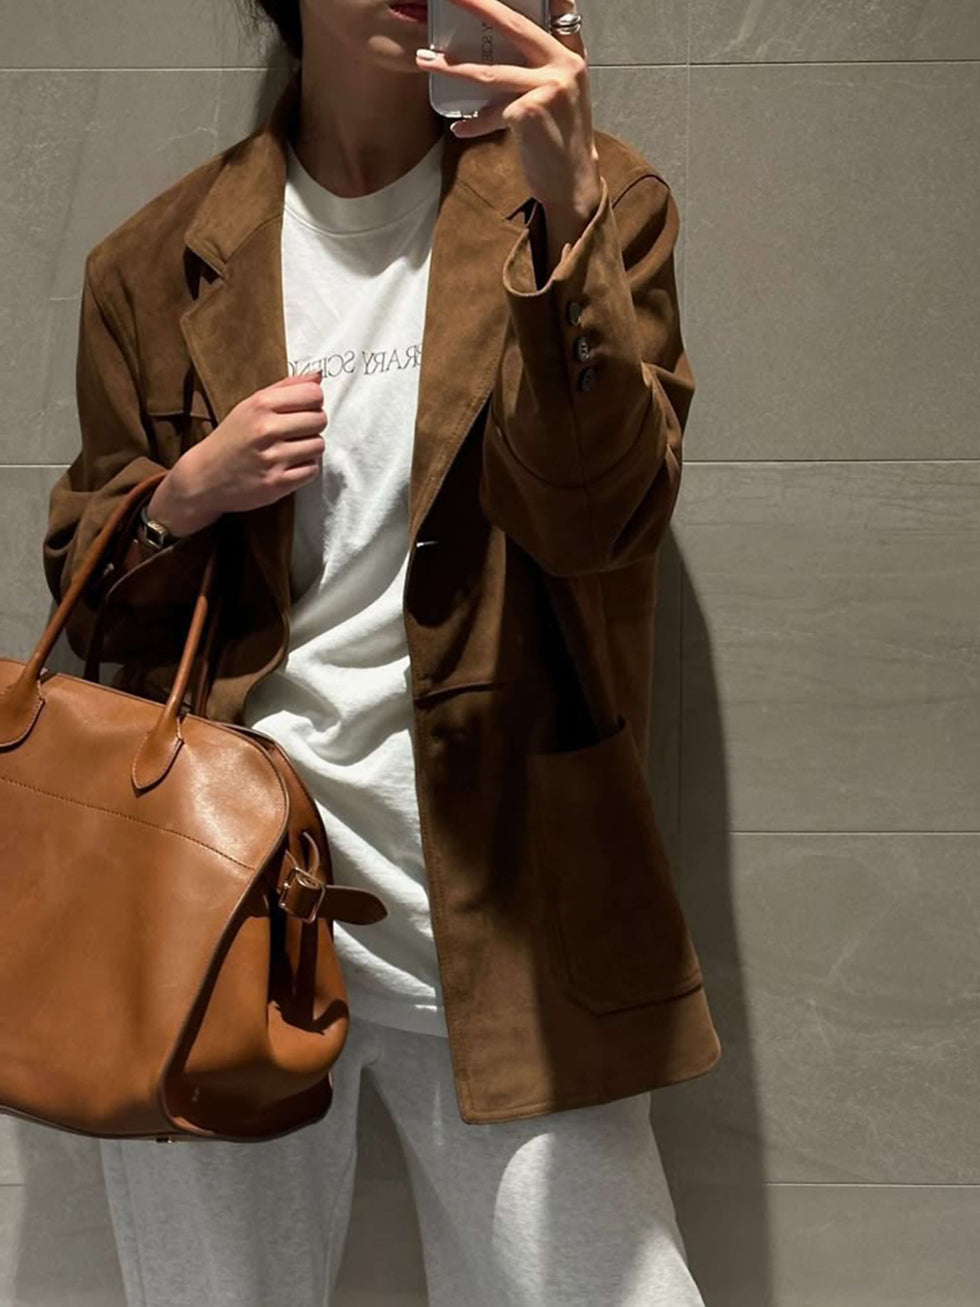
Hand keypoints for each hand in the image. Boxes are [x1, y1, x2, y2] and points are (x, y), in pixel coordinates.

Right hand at [147, 372, 326, 535]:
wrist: (204, 477)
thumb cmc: (231, 438)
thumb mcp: (250, 405)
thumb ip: (285, 388)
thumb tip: (317, 377)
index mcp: (261, 405)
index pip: (313, 394)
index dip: (313, 401)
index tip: (304, 408)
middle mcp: (267, 429)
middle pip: (320, 419)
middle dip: (313, 425)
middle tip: (296, 431)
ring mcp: (273, 458)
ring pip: (318, 445)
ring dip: (309, 448)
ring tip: (290, 449)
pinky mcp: (277, 483)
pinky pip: (312, 470)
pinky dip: (304, 468)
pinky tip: (287, 465)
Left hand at [416, 0, 602, 248]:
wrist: (574, 181)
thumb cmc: (562, 139)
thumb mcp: (560, 94)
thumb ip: (542, 67)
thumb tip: (503, 48)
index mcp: (570, 57)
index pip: (540, 16)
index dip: (509, 2)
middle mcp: (563, 67)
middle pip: (512, 26)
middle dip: (478, 6)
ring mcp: (546, 88)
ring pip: (490, 73)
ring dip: (452, 67)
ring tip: (425, 60)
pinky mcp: (529, 113)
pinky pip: (491, 113)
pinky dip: (474, 122)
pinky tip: (460, 127)